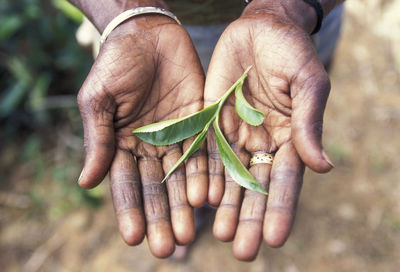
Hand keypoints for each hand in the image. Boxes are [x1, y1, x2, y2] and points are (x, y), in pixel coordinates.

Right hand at [77, 15, 206, 257]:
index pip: (126, 184)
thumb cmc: (116, 62)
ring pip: (183, 176)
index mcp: (123, 143)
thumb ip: (97, 140)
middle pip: (157, 187)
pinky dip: (208, 175)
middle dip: (161, 217)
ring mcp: (178, 136)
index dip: (129, 210)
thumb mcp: (99, 100)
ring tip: (190, 231)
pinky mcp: (201, 122)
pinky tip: (210, 198)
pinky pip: (205, 152)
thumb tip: (86, 183)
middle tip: (167, 247)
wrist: (148, 33)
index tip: (134, 237)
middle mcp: (151, 146)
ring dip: (186, 204)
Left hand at [204, 2, 332, 260]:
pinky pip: (204, 152)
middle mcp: (260, 143)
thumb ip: (310, 124)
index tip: (275, 239)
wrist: (261, 27)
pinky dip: (201, 175)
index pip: (284, 181)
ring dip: (223, 205)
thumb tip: (323, 167)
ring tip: (216, 232)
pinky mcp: (210, 121)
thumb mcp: (307, 84)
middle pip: (253, 187)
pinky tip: (197, 197)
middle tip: (241, 250)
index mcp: (288, 137)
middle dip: (247, 217)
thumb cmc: (292, 51)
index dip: (280, 209)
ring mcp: (234, 134)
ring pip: (227, 176)